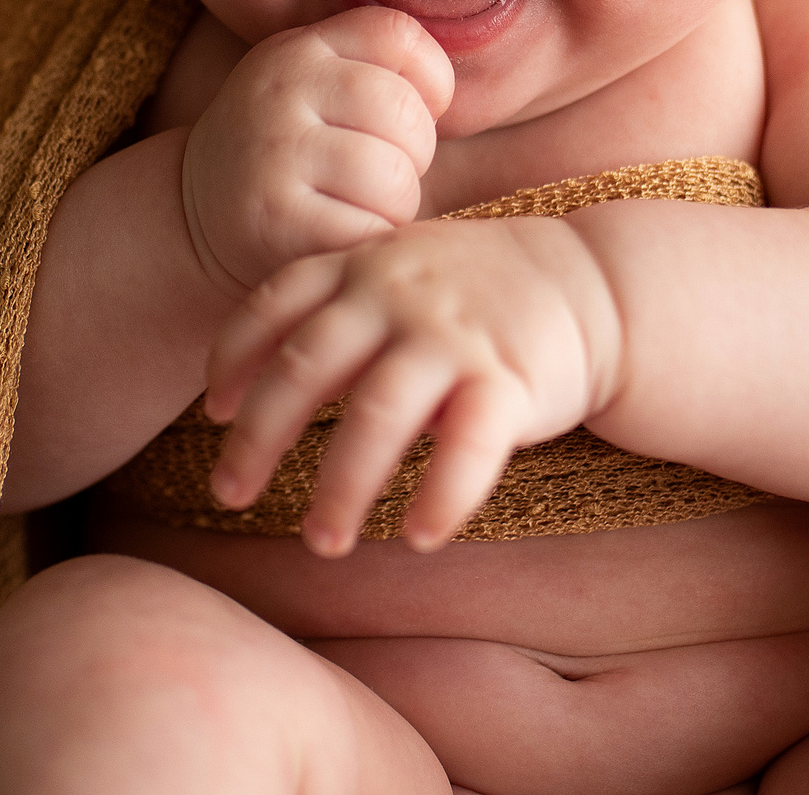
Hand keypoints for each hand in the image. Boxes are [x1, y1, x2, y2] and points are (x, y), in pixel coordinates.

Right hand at [182, 6, 454, 300]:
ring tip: (347, 204)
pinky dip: (368, 242)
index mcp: (302, 46)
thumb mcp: (321, 85)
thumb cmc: (294, 154)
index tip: (400, 116)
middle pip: (408, 114)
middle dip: (408, 154)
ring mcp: (274, 153)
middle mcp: (281, 87)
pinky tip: (334, 236)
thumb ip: (386, 64)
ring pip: (395, 175)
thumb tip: (520, 27)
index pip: (406, 40)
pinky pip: (370, 230)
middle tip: (366, 172)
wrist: (196, 223)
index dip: (426, 87)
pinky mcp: (275, 222)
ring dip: (391, 205)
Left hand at [202, 215, 625, 555]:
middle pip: (305, 369)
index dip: (233, 359)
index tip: (213, 411)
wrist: (595, 280)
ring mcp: (453, 335)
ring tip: (322, 543)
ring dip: (341, 488)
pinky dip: (441, 497)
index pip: (274, 305)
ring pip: (375, 418)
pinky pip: (467, 448)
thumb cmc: (481, 288)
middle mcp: (397, 294)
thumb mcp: (402, 269)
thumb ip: (339, 309)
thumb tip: (260, 384)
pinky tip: (419, 538)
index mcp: (363, 265)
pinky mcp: (511, 379)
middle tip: (229, 495)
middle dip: (258, 440)